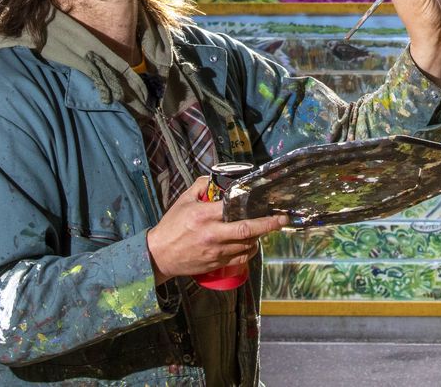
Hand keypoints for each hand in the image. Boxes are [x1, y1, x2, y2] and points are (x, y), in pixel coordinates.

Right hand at [145, 178, 287, 284]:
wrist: (158, 255)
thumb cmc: (171, 226)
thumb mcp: (183, 201)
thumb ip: (200, 186)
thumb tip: (215, 178)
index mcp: (203, 216)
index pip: (233, 208)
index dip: (251, 205)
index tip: (265, 202)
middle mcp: (212, 234)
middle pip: (247, 230)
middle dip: (268, 224)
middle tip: (282, 219)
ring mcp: (216, 251)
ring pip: (246, 245)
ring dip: (258, 237)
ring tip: (264, 229)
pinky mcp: (216, 263)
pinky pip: (240, 258)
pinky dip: (249, 250)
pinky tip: (252, 243)